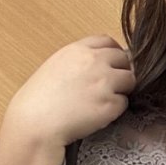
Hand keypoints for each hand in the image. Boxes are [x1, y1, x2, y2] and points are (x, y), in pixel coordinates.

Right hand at [6, 34, 134, 146]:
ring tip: (102, 102)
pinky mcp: (110, 104)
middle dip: (120, 72)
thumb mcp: (56, 67)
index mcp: (78, 50)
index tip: (111, 65)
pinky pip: (123, 103)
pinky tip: (96, 115)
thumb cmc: (39, 100)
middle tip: (108, 88)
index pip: (108, 41)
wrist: (36, 123)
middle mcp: (95, 62)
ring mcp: (105, 82)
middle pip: (124, 59)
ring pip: (129, 80)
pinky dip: (115, 111)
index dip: (112, 54)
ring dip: (121, 90)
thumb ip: (79, 61)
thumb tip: (99, 63)